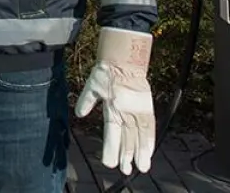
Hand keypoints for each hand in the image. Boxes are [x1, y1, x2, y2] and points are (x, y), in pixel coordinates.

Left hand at [75, 27, 155, 175]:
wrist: (125, 59)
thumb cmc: (106, 72)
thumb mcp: (92, 86)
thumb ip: (86, 101)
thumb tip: (79, 114)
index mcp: (113, 107)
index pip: (112, 133)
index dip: (111, 149)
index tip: (109, 163)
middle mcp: (127, 111)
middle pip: (128, 138)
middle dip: (126, 156)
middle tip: (125, 170)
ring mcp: (138, 110)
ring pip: (140, 136)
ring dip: (141, 153)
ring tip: (141, 167)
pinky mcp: (147, 107)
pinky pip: (150, 128)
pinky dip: (150, 141)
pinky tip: (149, 152)